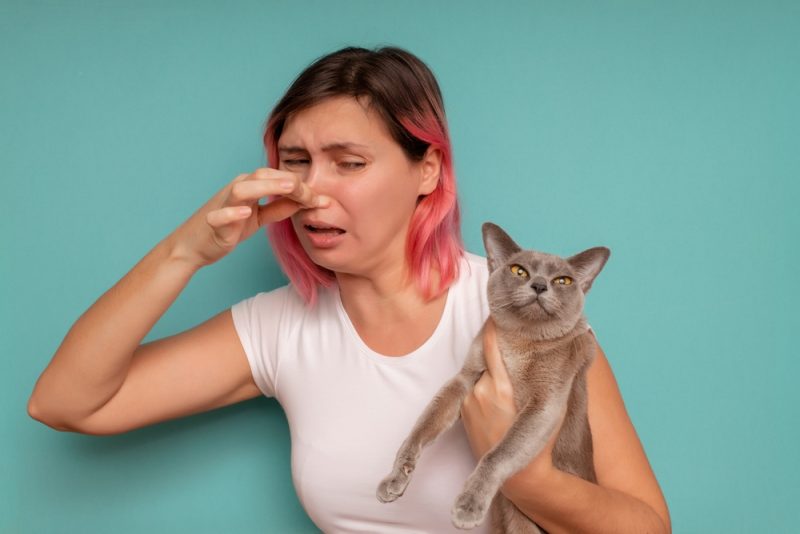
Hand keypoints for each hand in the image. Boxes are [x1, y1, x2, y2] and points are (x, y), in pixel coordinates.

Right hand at [167, 168, 328, 268]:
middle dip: (288, 182)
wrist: (193, 247)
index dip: (300, 185)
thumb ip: (278, 208)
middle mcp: (236, 191)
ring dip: (265, 187)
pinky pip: (220, 215)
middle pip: (261, 176)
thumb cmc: (226, 228)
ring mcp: (222, 205)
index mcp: (248, 187)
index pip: (276, 177)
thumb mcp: (257, 217)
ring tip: (288, 189)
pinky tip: (246, 213)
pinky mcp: (212, 223)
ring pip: (241, 189)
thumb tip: (303, 201)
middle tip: (312, 192)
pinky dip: (232, 213)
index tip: (321, 198)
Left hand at [461, 318, 564, 491]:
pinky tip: (496, 389)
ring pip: (480, 371)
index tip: (500, 311)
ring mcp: (470, 400)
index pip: (494, 343)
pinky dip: (483, 382)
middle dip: (497, 345)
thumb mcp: (552, 401)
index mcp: (505, 387)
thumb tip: (574, 340)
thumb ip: (553, 370)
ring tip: (506, 368)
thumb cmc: (543, 438)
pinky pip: (474, 385)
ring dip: (490, 367)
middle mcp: (482, 390)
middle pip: (486, 355)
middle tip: (507, 328)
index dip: (495, 324)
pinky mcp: (463, 408)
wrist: (520, 475)